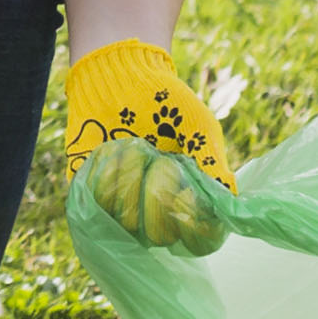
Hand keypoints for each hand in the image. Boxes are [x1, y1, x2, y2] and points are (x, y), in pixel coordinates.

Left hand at [66, 35, 239, 259]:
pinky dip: (104, 173)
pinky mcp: (88, 192)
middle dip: (159, 193)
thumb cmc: (168, 103)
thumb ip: (214, 164)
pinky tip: (109, 147)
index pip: (199, 241)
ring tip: (134, 146)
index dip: (195, 229)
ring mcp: (120, 206)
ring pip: (124, 223)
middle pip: (159, 235)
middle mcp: (156, 211)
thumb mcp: (200, 127)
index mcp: (190, 200)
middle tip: (160, 159)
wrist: (122, 76)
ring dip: (131, 179)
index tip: (187, 195)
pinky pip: (92, 204)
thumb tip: (230, 203)